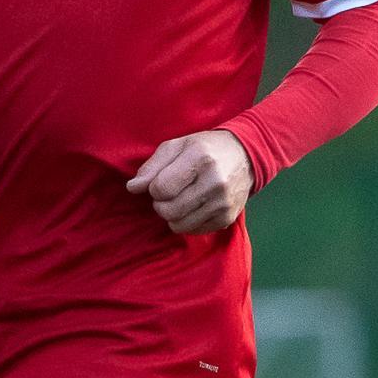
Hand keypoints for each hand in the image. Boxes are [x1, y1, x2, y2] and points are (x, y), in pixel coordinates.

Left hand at [126, 130, 253, 234]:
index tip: (162, 180)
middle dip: (161, 204)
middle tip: (169, 193)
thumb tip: (132, 188)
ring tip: (181, 199)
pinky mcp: (227, 218)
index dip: (154, 187)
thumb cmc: (205, 148)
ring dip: (173, 215)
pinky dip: (187, 221)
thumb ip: (152, 167)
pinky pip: (193, 231)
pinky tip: (194, 206)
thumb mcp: (177, 146)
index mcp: (200, 158)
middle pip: (169, 210)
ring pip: (179, 225)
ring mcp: (223, 202)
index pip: (161, 188)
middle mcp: (215, 181)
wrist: (245, 156)